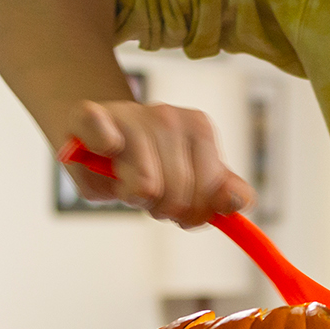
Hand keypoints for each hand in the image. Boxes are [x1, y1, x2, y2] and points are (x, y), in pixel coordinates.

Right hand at [65, 99, 254, 226]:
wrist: (99, 136)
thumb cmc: (146, 162)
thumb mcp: (192, 179)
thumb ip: (220, 194)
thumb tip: (238, 203)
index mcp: (198, 128)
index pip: (209, 193)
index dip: (193, 213)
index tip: (182, 210)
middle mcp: (168, 116)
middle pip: (176, 195)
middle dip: (159, 207)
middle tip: (147, 193)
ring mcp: (131, 114)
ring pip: (144, 186)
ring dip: (131, 196)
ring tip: (126, 180)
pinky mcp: (92, 116)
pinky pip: (104, 137)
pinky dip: (103, 146)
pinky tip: (107, 148)